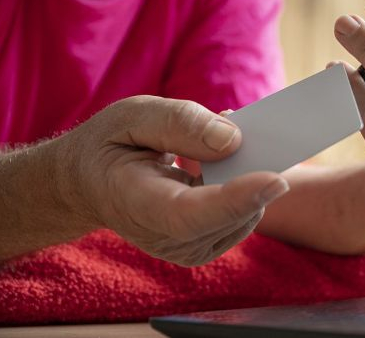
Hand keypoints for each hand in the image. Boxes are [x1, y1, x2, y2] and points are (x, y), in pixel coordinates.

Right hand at [52, 96, 288, 265]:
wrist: (89, 185)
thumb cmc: (110, 145)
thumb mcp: (133, 116)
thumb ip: (180, 123)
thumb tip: (234, 140)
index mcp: (135, 202)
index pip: (190, 214)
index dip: (235, 199)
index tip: (276, 179)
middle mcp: (163, 238)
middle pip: (228, 215)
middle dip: (253, 170)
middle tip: (244, 124)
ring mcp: (185, 248)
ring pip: (245, 213)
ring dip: (247, 172)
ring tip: (214, 141)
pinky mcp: (205, 245)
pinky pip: (244, 213)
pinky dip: (244, 183)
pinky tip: (217, 162)